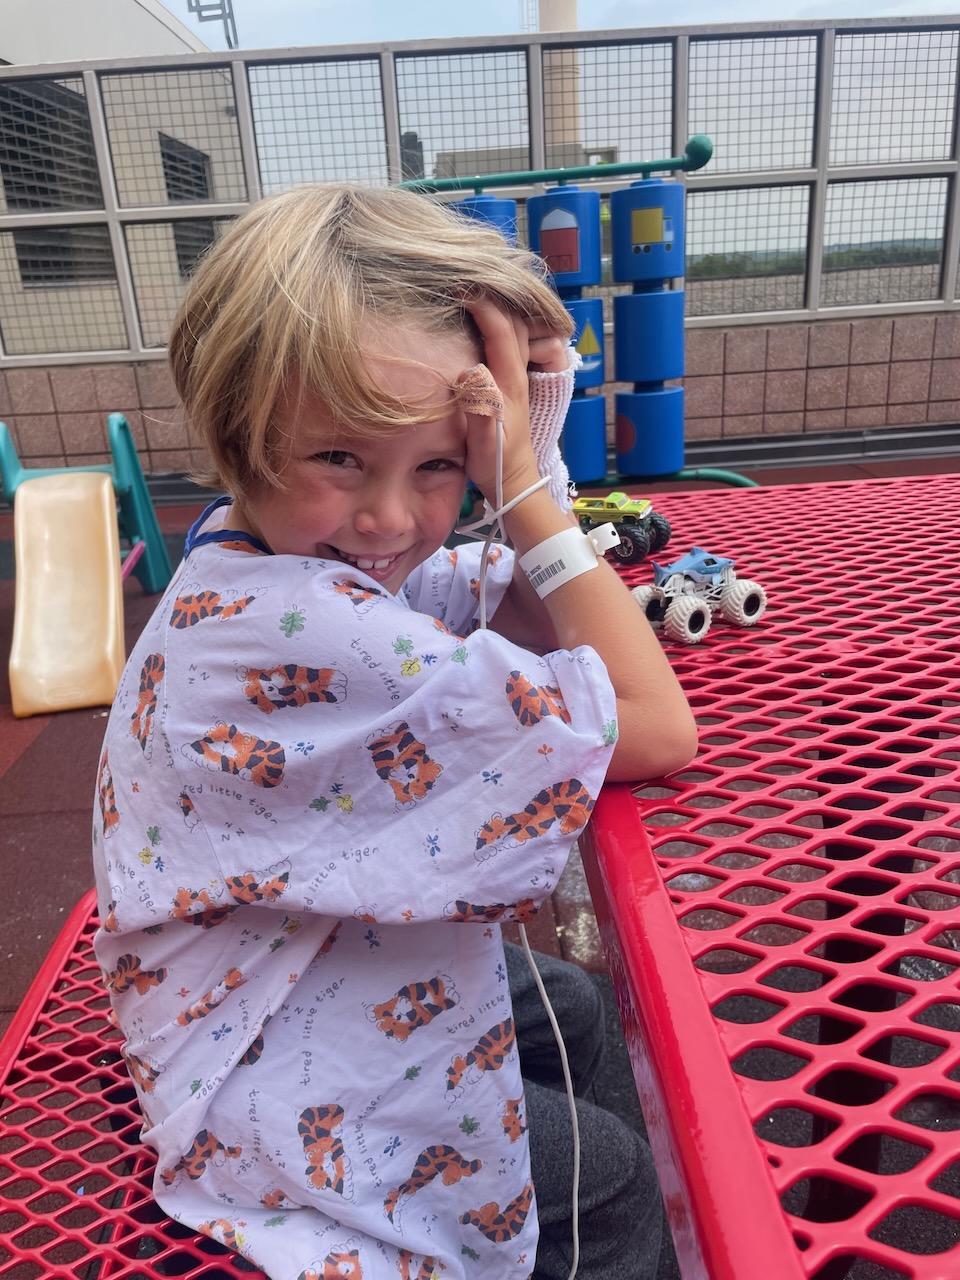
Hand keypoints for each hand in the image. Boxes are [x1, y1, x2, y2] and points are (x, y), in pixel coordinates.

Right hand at [459, 300, 555, 504]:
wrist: (514, 482)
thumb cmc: (494, 464)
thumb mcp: (484, 443)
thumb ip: (481, 408)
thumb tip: (473, 370)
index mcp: (510, 383)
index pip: (502, 331)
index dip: (484, 306)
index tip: (460, 289)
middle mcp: (517, 375)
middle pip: (513, 324)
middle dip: (492, 298)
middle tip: (463, 282)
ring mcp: (517, 378)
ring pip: (515, 331)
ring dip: (498, 309)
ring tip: (473, 294)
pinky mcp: (512, 384)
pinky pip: (509, 343)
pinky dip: (498, 325)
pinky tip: (481, 321)